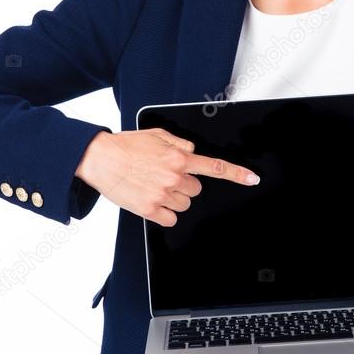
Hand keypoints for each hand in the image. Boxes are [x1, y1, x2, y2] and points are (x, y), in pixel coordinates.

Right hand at [75, 127, 260, 225]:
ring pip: (184, 204)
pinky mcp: (150, 210)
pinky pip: (170, 218)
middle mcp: (174, 177)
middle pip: (196, 189)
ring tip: (153, 185)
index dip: (237, 174)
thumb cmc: (125, 147)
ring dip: (173, 197)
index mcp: (178, 157)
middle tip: (164, 176)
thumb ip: (180, 143)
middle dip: (184, 183)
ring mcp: (163, 195)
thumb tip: (192, 152)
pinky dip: (163, 212)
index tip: (252, 179)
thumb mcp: (157, 134)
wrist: (100, 159)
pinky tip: (151, 199)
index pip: (214, 167)